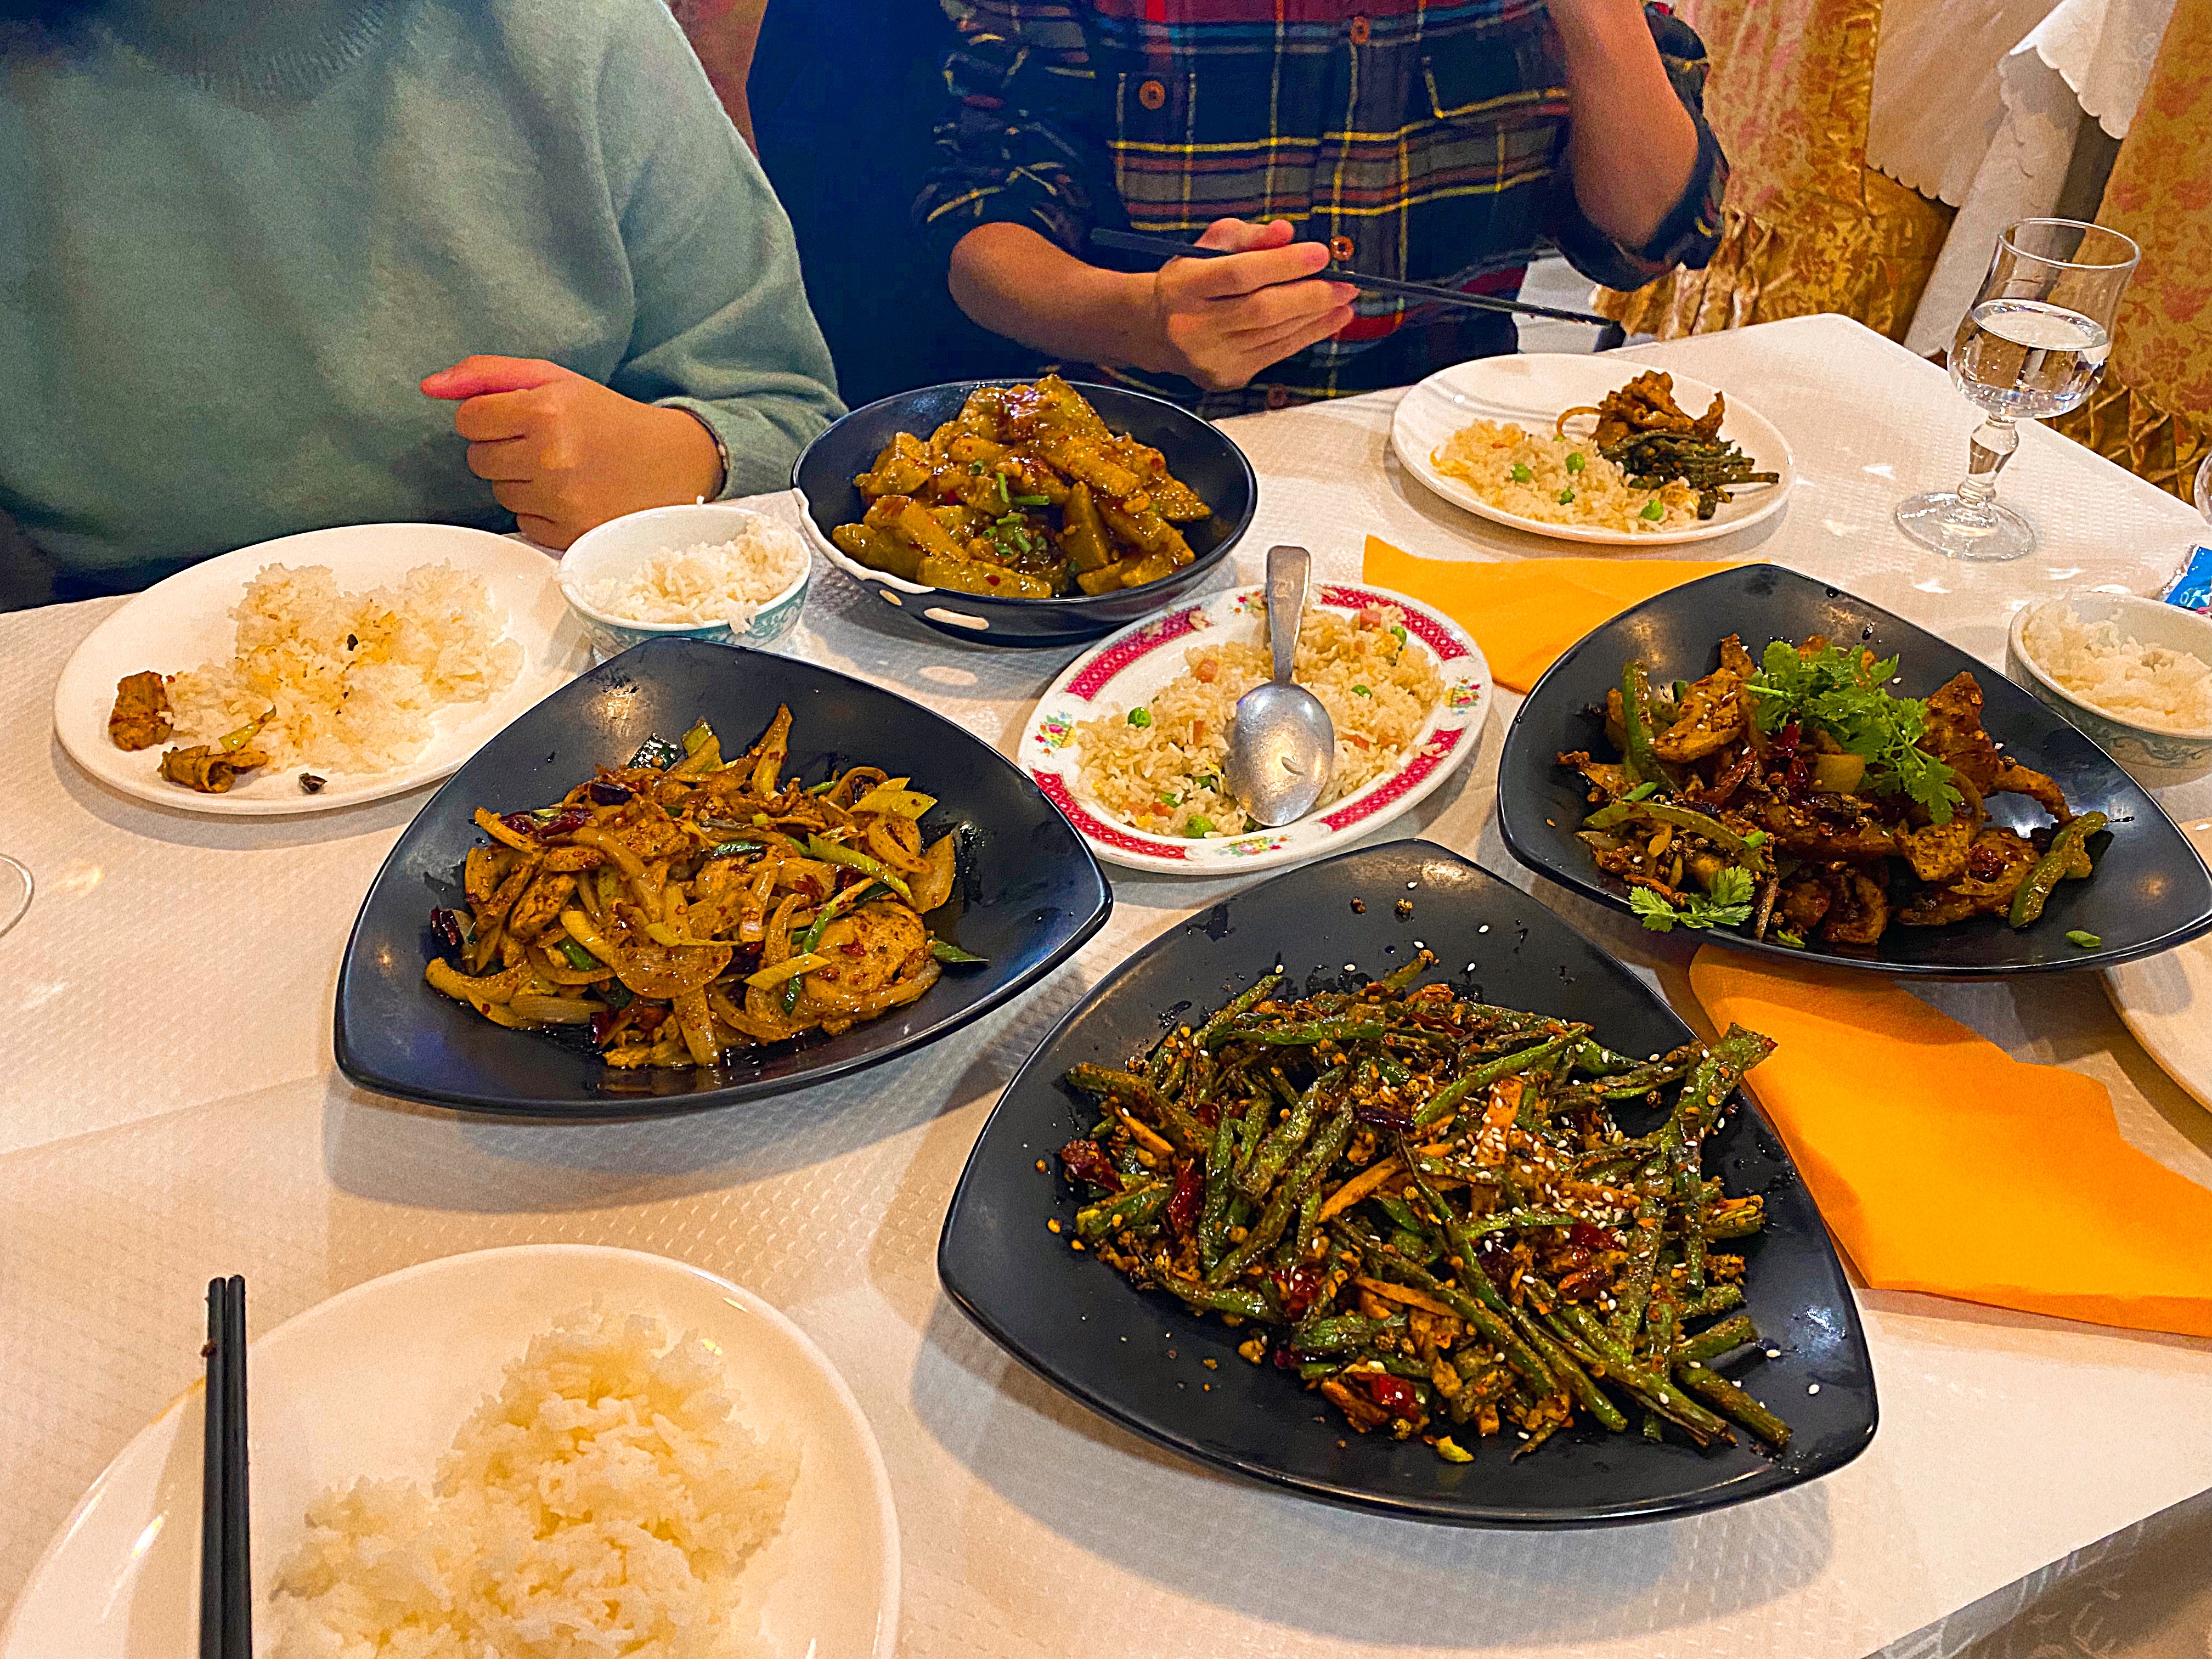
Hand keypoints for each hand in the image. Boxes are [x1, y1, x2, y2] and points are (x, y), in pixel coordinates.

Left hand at [420, 357, 723, 548]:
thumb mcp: (554, 378)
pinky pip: (522, 524)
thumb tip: (428, 387)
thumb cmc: (608, 417)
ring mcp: (562, 500)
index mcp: (545, 410)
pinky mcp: (571, 533)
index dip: (488, 417)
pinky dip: (540, 511)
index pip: (468, 419)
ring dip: (521, 482)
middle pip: (477, 459)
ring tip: (562, 470)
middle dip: (503, 450)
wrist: (674, 462)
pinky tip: (571, 495)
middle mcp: (551, 457)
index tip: (519, 418)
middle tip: (545, 444)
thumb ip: (487, 374)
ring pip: (499, 494)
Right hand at [1139, 219, 1356, 391]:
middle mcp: (1193, 325)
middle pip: (1262, 309)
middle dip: (1310, 295)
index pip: (1239, 274)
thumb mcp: (1210, 246)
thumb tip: (1286, 233)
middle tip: (1345, 283)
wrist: (1158, 331)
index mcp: (1184, 286)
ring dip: (1316, 318)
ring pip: (1274, 335)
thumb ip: (1247, 236)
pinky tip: (1328, 321)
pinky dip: (1307, 336)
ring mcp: (1210, 356)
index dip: (1283, 264)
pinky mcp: (1227, 376)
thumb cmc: (1190, 281)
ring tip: (1344, 300)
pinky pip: (1276, 354)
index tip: (1320, 254)